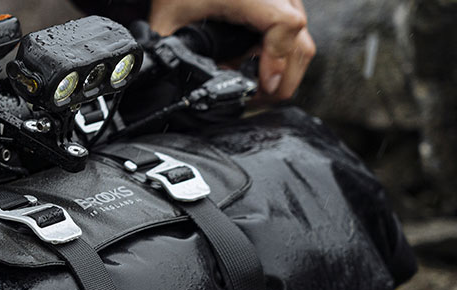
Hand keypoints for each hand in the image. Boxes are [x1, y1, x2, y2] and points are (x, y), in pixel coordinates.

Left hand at [148, 0, 315, 99]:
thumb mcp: (167, 20)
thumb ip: (172, 53)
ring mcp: (284, 0)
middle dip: (279, 81)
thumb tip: (181, 89)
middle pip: (300, 45)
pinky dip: (280, 60)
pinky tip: (255, 72)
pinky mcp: (283, 6)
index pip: (284, 24)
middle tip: (252, 99)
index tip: (260, 86)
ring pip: (302, 45)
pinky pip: (295, 38)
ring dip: (280, 73)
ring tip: (251, 89)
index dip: (277, 61)